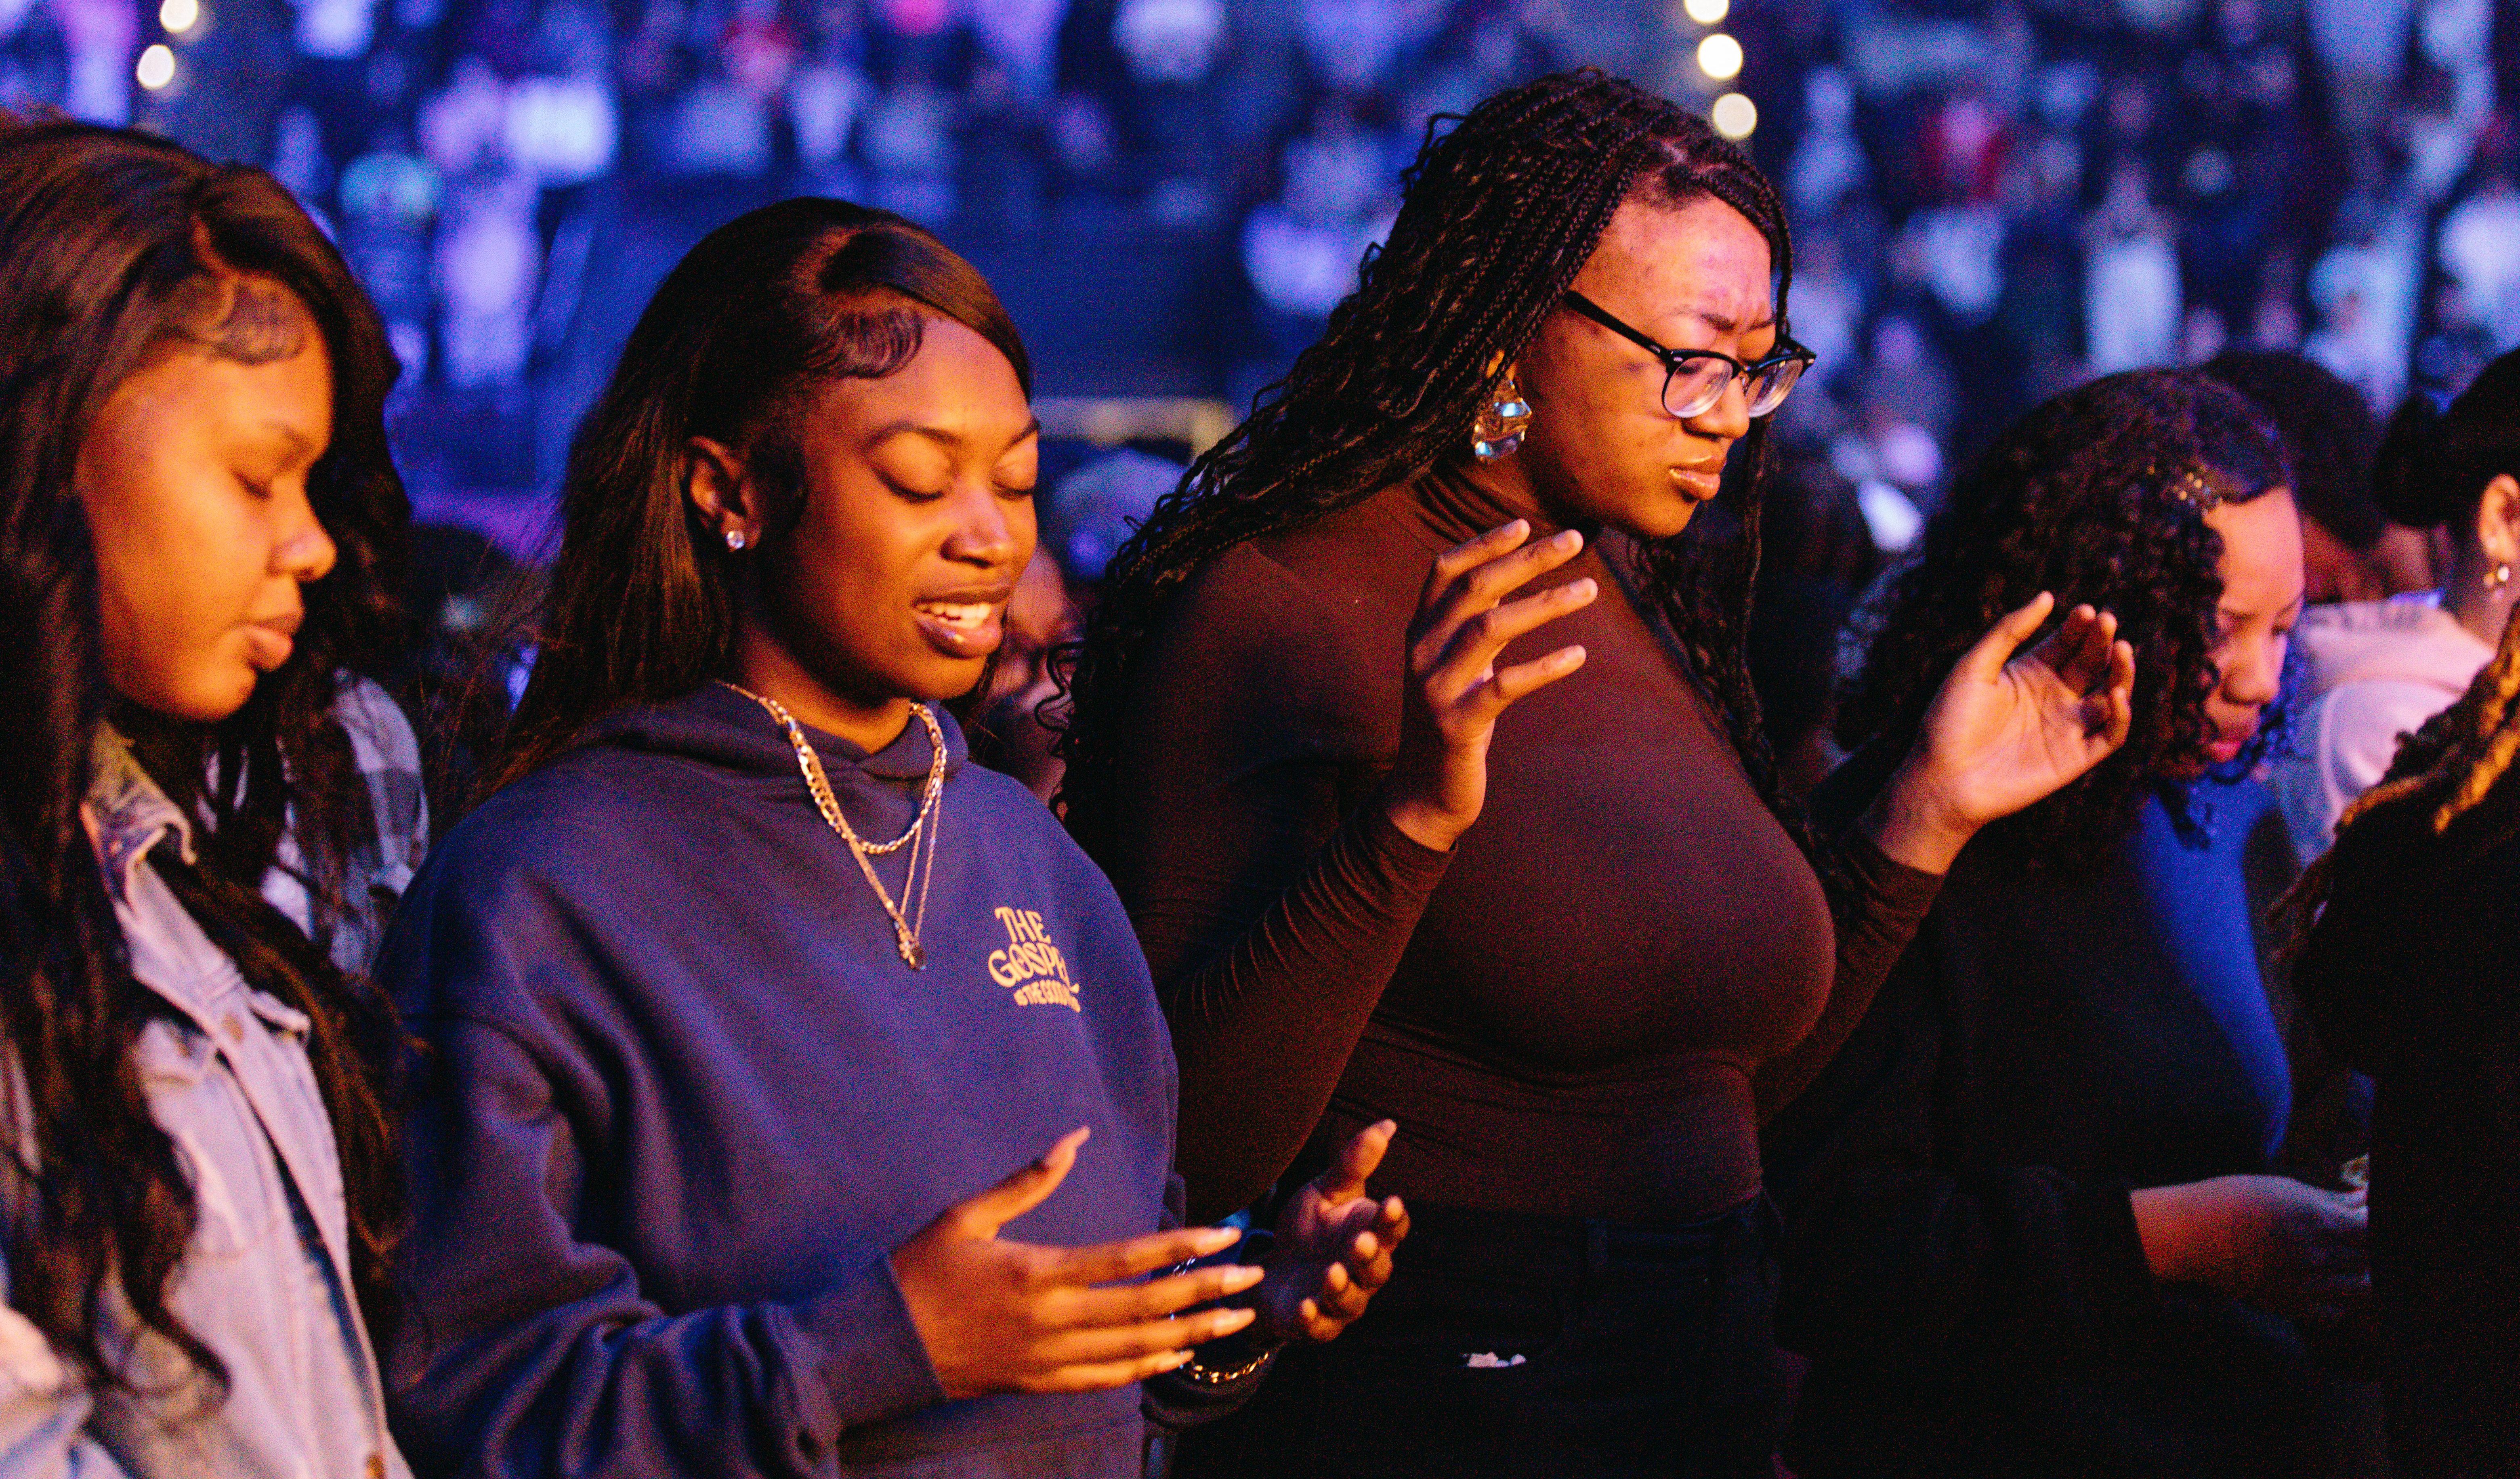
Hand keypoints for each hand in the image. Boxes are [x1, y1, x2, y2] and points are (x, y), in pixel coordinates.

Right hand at [891, 1128, 1266, 1397]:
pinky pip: (1104, 1381)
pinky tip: (1176, 1357)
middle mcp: (1049, 1320)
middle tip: (1253, 1280)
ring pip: (1134, 1351)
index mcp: (1036, 1272)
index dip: (1182, 1247)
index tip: (1225, 1236)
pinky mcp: (1036, 1383)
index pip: (1128, 1260)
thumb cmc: (919, 1271)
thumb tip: (1073, 1137)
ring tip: (1233, 1322)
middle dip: (1206, 1293)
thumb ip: (1027, 1179)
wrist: (875, 1346)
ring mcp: (1045, 1358)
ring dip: (1190, 1335)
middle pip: (1145, 1308)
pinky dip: (1145, 1369)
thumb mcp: (967, 1215)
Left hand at [1252, 1120, 1410, 1344]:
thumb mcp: (1327, 1191)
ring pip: (1352, 1301)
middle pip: (1377, 1268)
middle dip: (1370, 1256)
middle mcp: (1363, 1272)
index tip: (1389, 1201)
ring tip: (1331, 1272)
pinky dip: (1314, 1319)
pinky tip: (1305, 1306)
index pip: (1392, 1229)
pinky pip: (1320, 1327)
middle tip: (1360, 1240)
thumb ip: (1353, 1164)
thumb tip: (1387, 1124)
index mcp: (1371, 1236)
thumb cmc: (1310, 1227)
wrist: (1272, 1266)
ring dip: (1343, 1288)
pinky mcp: (1314, 1325)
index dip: (1393, 1219)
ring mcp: (1340, 1302)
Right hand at [1382, 521, 1596, 851]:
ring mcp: (1436, 687)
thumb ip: (1473, 625)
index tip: (1524, 523)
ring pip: (1490, 627)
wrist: (1424, 792)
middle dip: (1527, 558)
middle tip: (1575, 538)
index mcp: (1420, 631)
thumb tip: (1513, 579)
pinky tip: (1579, 654)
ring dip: (1545, 603)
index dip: (1483, 543)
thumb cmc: (1452, 719)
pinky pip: (1505, 686)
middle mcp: (1422, 651)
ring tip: (1591, 589)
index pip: (1445, 570)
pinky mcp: (1456, 724)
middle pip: (1474, 587)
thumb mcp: (1455, 665)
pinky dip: (1545, 666)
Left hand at [1866, 593, 2134, 873]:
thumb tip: (2047, 595)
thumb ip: (2009, 631)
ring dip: (2122, 672)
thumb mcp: (1974, 667)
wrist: (1942, 778)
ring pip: (2111, 695)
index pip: (2067, 642)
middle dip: (2102, 640)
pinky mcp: (2075, 758)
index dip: (2079, 626)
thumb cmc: (1949, 722)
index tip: (2084, 611)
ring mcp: (2066, 727)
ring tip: (2122, 649)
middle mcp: (2053, 697)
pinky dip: (2121, 715)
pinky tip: (2115, 693)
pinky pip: (2110, 735)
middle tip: (2107, 621)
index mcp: (2029, 673)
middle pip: (2091, 662)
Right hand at [2130, 1173, 2369, 1323]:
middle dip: (2369, 1245)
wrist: (2189, 1235)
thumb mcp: (2282, 1189)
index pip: (2372, 1229)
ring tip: (2345, 1259)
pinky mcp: (2289, 1303)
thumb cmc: (2231, 1201)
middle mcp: (2317, 1255)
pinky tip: (2327, 1283)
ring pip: (2359, 1287)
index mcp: (2316, 1220)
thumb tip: (2364, 1198)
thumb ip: (2328, 1199)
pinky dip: (2339, 1299)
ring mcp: (2304, 1283)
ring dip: (2360, 1272)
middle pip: (2369, 1258)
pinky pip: (2334, 1312)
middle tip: (2356, 1234)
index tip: (2369, 1217)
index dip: (2377, 1224)